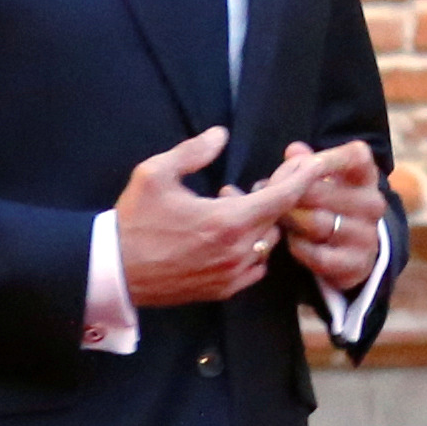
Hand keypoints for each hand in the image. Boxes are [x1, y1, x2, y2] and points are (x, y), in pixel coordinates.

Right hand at [114, 126, 328, 308]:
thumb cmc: (133, 221)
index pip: (283, 196)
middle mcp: (238, 250)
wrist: (113, 272)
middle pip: (278, 219)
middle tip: (256, 182)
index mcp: (227, 220)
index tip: (313, 162)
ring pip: (267, 243)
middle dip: (274, 197)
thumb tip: (220, 135)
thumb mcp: (155, 174)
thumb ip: (193, 152)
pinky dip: (252, 248)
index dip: (302, 176)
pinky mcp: (222, 290)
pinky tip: (229, 237)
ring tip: (230, 208)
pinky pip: (255, 267)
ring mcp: (232, 274)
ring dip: (259, 223)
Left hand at [274, 141, 388, 291]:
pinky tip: (291, 239)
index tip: (301, 161)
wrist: (354, 248)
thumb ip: (306, 163)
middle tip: (266, 194)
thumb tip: (293, 150)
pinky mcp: (356, 264)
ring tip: (273, 216)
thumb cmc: (330, 203)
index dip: (327, 156)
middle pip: (321, 191)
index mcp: (367, 177)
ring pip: (316, 223)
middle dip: (288, 192)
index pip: (356, 156)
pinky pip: (317, 254)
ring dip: (288, 219)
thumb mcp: (322, 179)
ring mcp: (367, 235)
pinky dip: (298, 247)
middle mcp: (373, 204)